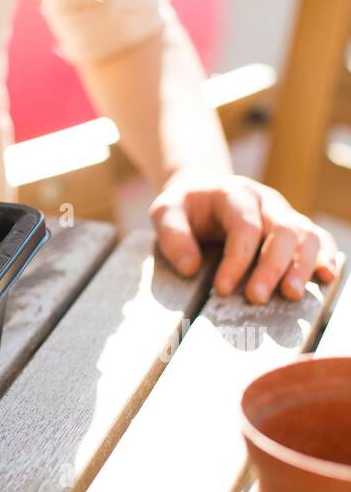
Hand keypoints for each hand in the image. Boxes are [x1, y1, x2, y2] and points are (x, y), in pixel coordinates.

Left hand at [148, 167, 339, 303]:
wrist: (203, 193)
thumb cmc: (185, 208)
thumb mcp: (164, 212)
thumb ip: (171, 235)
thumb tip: (191, 268)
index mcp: (234, 193)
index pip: (244, 226)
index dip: (237, 259)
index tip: (222, 289)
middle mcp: (266, 201)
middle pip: (282, 229)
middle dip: (271, 266)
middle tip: (256, 298)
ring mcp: (284, 213)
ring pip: (306, 234)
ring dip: (303, 265)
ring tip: (291, 295)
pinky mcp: (295, 228)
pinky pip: (320, 239)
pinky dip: (326, 257)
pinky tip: (324, 278)